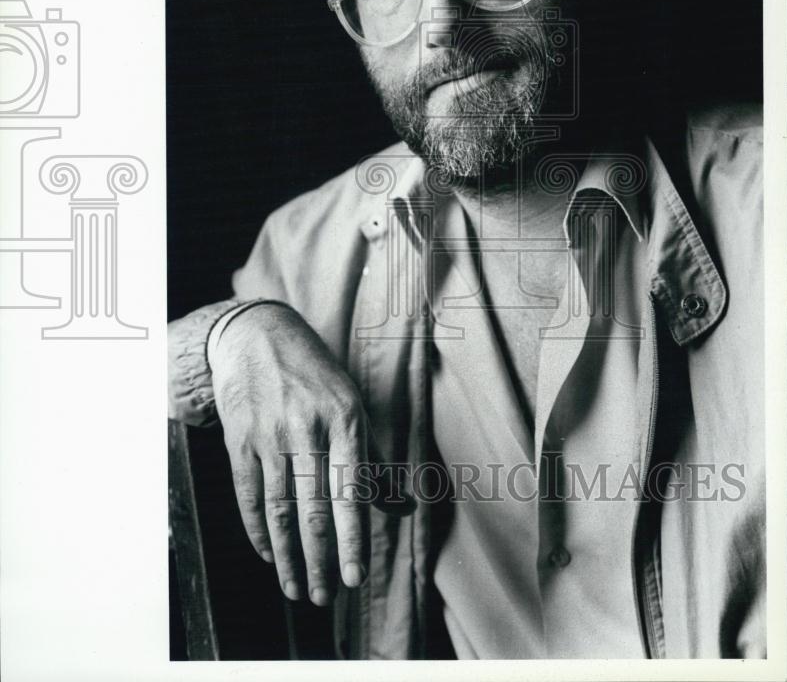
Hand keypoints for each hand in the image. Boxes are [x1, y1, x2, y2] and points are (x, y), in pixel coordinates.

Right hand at [210, 301, 409, 605]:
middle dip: (319, 560)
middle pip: (312, 509)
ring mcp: (269, 434)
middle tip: (326, 597)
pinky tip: (269, 553)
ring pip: (279, 509)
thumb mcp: (350, 402)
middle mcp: (306, 427)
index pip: (349, 492)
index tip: (355, 578)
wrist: (258, 334)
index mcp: (345, 418)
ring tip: (295, 589)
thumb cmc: (315, 375)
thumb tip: (401, 508)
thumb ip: (372, 458)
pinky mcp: (239, 439)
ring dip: (288, 557)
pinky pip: (248, 495)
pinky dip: (258, 530)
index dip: (351, 539)